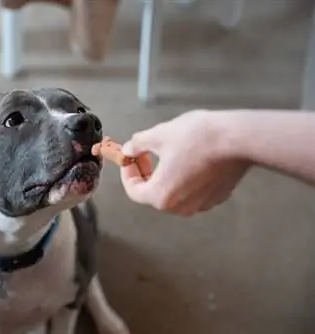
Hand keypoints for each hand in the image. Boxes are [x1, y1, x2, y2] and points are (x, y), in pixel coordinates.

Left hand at [120, 110, 249, 215]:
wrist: (237, 138)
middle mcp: (180, 207)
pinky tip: (189, 157)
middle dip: (146, 173)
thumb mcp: (158, 135)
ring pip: (174, 192)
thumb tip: (129, 149)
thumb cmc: (196, 137)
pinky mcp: (218, 196)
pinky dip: (185, 177)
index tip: (130, 158)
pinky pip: (193, 190)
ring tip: (167, 153)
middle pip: (153, 194)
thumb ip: (137, 145)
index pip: (133, 191)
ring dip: (165, 176)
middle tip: (146, 154)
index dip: (127, 173)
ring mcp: (201, 204)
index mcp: (160, 196)